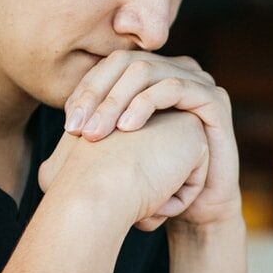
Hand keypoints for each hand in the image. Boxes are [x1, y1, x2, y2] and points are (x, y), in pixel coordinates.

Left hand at [62, 51, 240, 227]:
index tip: (68, 125)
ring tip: (97, 133)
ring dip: (116, 100)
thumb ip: (96, 135)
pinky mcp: (214, 98)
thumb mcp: (120, 154)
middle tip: (78, 129)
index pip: (110, 67)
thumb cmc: (156, 182)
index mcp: (153, 77)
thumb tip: (58, 138)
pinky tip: (128, 128)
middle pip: (125, 63)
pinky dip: (146, 103)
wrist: (197, 209)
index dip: (86, 90)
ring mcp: (197, 81)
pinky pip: (175, 87)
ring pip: (146, 71)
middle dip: (97, 95)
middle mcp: (175, 71)